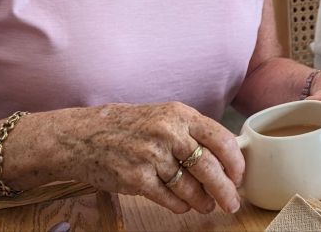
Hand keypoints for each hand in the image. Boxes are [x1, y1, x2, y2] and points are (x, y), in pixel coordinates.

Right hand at [56, 102, 243, 214]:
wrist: (82, 136)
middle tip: (232, 202)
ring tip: (207, 205)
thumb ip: (191, 132)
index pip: (221, 139)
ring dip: (202, 200)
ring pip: (189, 186)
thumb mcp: (163, 117)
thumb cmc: (127, 126)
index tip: (238, 176)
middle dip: (225, 189)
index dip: (235, 162)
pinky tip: (183, 206)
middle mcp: (168, 133)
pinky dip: (179, 205)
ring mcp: (151, 156)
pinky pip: (168, 198)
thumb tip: (224, 156)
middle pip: (209, 167)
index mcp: (180, 114)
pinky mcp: (135, 178)